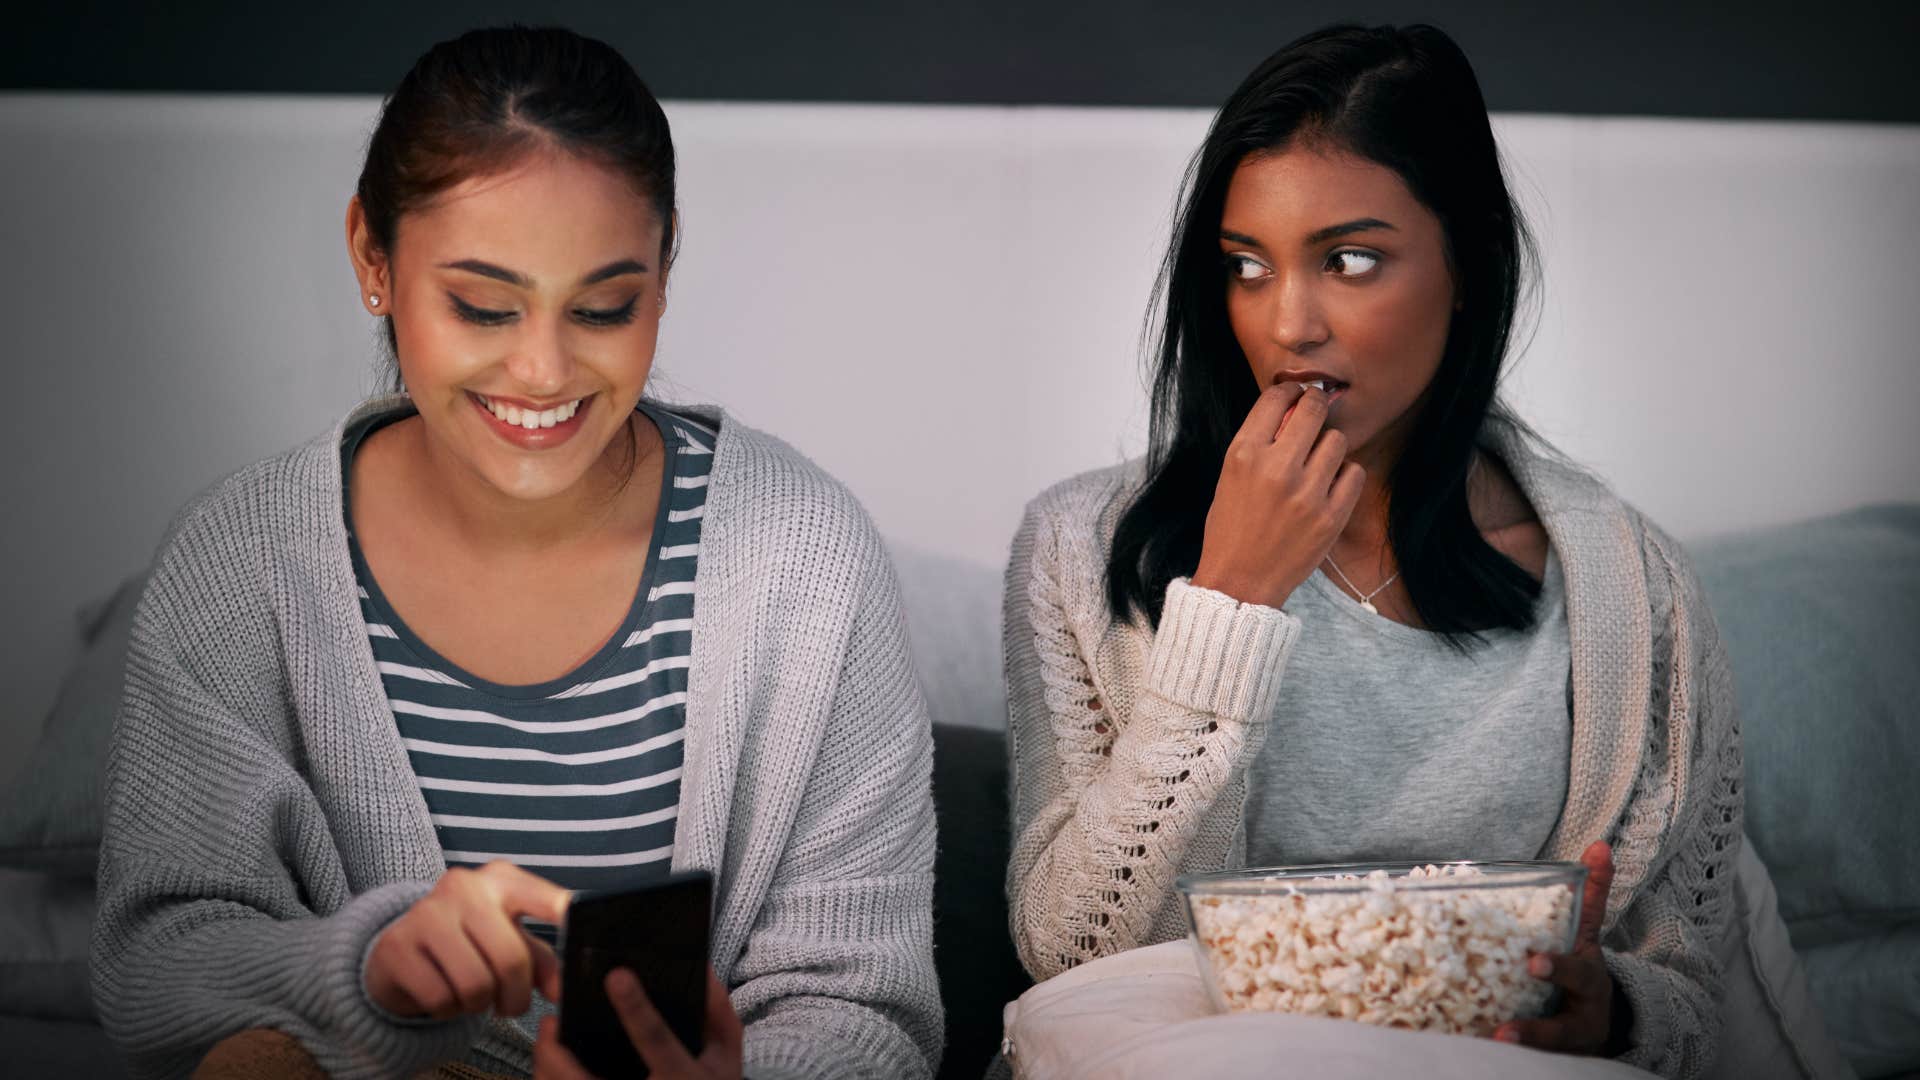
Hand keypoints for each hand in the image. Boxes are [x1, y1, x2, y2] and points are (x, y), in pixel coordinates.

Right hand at [363, 861, 568, 1019]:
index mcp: (500, 880)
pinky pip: (441, 999)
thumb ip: (540, 960)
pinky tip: (443, 993)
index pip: (540, 895)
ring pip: (476, 985)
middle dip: (515, 996)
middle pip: (510, 960)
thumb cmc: (468, 940)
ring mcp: (426, 913)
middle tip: (509, 1004)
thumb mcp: (508, 940)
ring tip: (472, 994)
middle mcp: (464, 887)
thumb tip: (560, 990)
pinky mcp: (397, 946)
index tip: (578, 922)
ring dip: (479, 1005)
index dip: (563, 912)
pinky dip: (448, 1010)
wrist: (400, 947)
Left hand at [533, 966, 743, 1079]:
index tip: (617, 976)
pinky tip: (555, 1065)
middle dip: (557, 1050)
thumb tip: (700, 969)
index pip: (655, 1039)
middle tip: (551, 1019)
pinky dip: (554, 1078)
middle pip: (582, 1079)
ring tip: (549, 1039)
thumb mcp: (726, 1054)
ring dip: (547, 1066)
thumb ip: (717, 1012)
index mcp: (681, 1077)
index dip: (635, 1008)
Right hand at [1190, 382, 1365, 609]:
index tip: (1295, 395)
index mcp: (1244, 454)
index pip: (1276, 398)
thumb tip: (1293, 407)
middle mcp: (1276, 469)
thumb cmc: (1231, 527)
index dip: (1290, 391)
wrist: (1240, 582)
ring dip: (1328, 446)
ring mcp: (1307, 493)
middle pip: (1314, 410)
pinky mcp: (1331, 516)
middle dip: (1315, 405)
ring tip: (1317, 463)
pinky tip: (1329, 486)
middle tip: (1314, 413)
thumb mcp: (1228, 476)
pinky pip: (1354, 472)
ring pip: (1337, 440)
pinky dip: (1344, 475)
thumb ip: (1258, 441)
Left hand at [1494, 841, 1619, 1053]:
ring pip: (1544, 1058)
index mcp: (1588, 980)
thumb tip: (1599, 844)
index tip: (1532, 961)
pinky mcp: (1548, 1063)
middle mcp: (1581, 1019)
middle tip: (1504, 1032)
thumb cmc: (1583, 969)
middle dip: (1535, 1032)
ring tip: (1486, 1052)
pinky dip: (1497, 1064)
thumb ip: (1592, 893)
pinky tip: (1466, 1056)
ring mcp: (1566, 1048)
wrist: (1603, 1020)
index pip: (1577, 973)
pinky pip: (1523, 1068)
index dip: (1558, 968)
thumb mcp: (1589, 933)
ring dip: (1516, 1056)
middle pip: (1563, 1031)